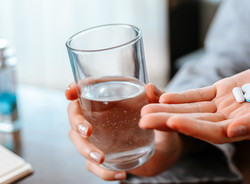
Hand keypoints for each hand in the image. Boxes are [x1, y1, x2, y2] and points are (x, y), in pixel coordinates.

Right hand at [66, 83, 183, 180]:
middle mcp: (101, 116)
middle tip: (87, 132)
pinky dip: (103, 172)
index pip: (86, 89)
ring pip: (79, 143)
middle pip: (75, 116)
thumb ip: (158, 97)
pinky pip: (93, 166)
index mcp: (111, 98)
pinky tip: (121, 174)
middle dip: (76, 123)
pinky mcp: (106, 155)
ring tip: (102, 159)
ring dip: (85, 151)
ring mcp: (101, 137)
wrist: (168, 147)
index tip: (70, 93)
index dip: (74, 89)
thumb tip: (150, 87)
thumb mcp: (162, 109)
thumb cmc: (161, 120)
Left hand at [139, 58, 249, 143]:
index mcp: (244, 130)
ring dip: (169, 109)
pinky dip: (182, 96)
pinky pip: (198, 95)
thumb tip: (233, 133)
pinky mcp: (221, 91)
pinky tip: (164, 96)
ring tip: (145, 108)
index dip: (192, 128)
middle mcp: (229, 121)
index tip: (170, 123)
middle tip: (142, 120)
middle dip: (169, 121)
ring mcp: (223, 106)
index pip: (213, 133)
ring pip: (192, 109)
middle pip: (195, 122)